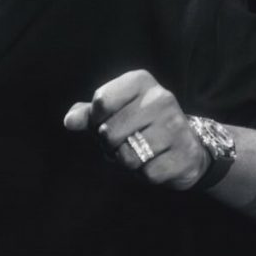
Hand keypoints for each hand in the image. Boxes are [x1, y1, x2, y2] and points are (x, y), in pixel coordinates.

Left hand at [63, 69, 209, 189]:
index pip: (101, 100)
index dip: (95, 119)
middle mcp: (161, 98)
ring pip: (127, 155)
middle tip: (120, 143)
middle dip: (107, 145)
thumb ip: (87, 114)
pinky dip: (144, 174)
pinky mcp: (185, 153)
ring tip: (136, 153)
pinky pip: (148, 173)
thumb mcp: (113, 112)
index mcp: (141, 81)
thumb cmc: (140, 125)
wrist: (185, 146)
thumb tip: (70, 121)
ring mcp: (176, 125)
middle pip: (109, 131)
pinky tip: (154, 163)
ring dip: (125, 161)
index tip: (104, 122)